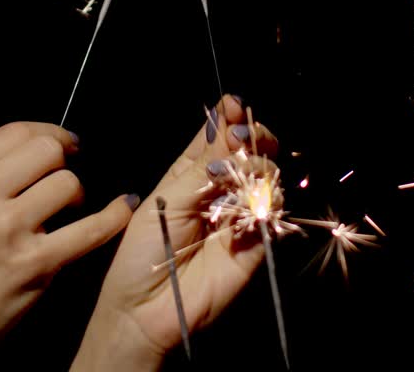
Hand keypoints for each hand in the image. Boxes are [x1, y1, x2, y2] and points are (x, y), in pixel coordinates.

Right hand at [0, 122, 135, 371]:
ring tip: (68, 211)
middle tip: (65, 178)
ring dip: (76, 195)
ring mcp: (6, 230)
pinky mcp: (33, 264)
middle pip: (46, 151)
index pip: (15, 131)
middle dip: (63, 161)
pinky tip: (124, 207)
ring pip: (67, 184)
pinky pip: (90, 228)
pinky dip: (114, 216)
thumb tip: (28, 151)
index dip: (50, 133)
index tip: (63, 143)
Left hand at [71, 95, 279, 369]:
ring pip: (265, 176)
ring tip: (242, 168)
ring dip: (258, 163)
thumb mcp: (165, 200)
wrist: (145, 307)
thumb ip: (201, 168)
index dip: (229, 118)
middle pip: (249, 151)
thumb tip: (230, 129)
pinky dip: (265, 198)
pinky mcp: (256, 242)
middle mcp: (219, 189)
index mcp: (191, 173)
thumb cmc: (142, 251)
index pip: (217, 136)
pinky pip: (271, 212)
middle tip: (244, 134)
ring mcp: (239, 214)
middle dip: (252, 134)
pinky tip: (250, 198)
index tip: (232, 105)